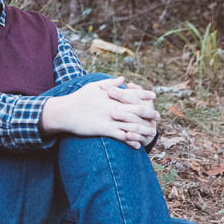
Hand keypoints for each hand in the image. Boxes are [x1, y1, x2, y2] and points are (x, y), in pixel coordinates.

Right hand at [39, 77, 158, 148]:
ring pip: (132, 125)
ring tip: (152, 133)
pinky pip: (121, 137)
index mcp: (112, 95)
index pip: (133, 93)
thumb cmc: (78, 98)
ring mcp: (110, 119)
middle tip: (158, 116)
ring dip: (144, 129)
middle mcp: (113, 106)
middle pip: (137, 109)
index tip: (154, 95)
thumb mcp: (93, 86)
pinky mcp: (104, 129)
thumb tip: (122, 79)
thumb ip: (110, 83)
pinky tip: (137, 145)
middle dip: (149, 113)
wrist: (65, 112)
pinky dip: (131, 141)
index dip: (145, 94)